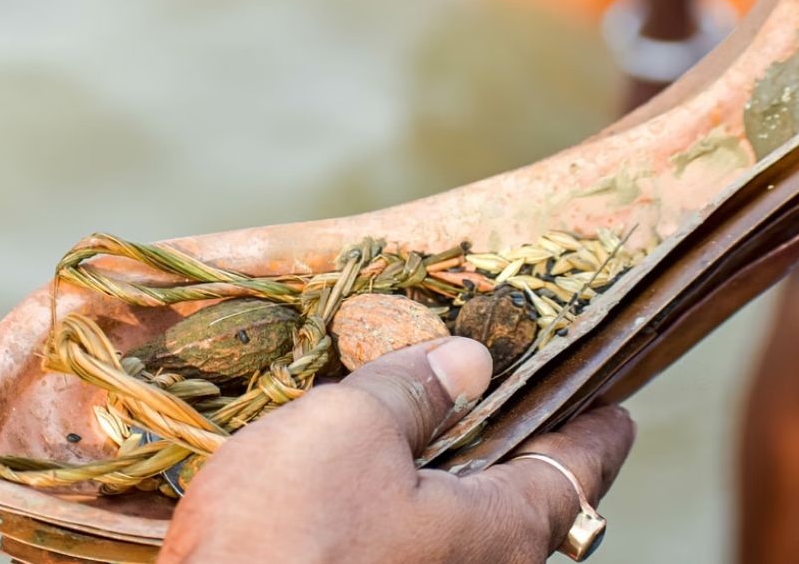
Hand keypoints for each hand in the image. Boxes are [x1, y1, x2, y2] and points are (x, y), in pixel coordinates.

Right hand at [158, 337, 635, 563]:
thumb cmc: (287, 535)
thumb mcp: (350, 430)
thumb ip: (413, 390)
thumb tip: (468, 361)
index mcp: (498, 530)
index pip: (578, 470)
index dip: (597, 427)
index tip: (612, 404)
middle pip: (522, 497)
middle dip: (513, 438)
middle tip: (496, 383)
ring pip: (461, 520)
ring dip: (447, 465)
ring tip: (418, 411)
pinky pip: (411, 538)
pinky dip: (404, 495)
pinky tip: (358, 466)